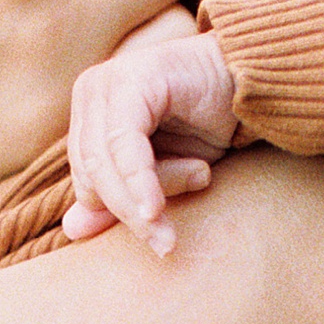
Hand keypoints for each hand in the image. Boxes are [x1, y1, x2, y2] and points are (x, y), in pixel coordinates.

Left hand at [62, 30, 237, 254]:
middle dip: (127, 214)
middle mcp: (91, 93)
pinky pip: (125, 146)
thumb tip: (71, 231)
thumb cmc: (207, 126)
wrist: (252, 83)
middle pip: (91, 173)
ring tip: (173, 224)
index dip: (117, 212)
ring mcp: (107, 83)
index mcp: (89, 114)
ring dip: (141, 202)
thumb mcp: (161, 174)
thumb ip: (119, 200)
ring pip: (106, 164)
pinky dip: (141, 183)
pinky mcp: (131, 81)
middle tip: (163, 243)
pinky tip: (154, 211)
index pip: (86, 179)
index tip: (155, 235)